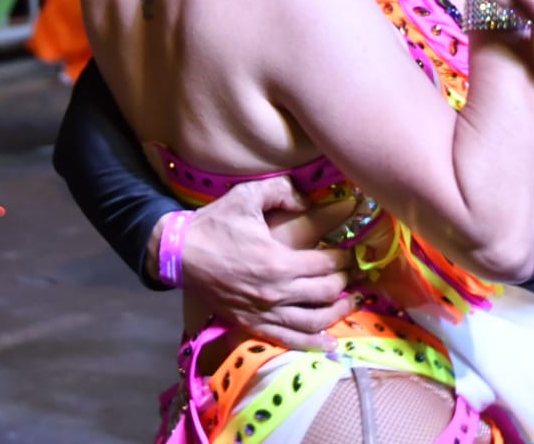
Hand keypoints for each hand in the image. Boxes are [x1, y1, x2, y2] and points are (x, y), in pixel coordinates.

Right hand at [176, 175, 355, 350]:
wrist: (179, 254)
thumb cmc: (215, 224)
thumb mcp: (247, 195)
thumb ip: (283, 191)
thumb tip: (308, 200)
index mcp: (278, 261)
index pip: (327, 264)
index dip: (345, 258)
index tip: (352, 251)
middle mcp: (275, 292)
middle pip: (326, 293)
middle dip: (346, 282)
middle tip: (354, 273)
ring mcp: (263, 312)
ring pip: (314, 321)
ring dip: (338, 313)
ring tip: (351, 302)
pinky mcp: (251, 324)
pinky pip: (288, 339)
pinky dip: (312, 343)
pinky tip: (330, 344)